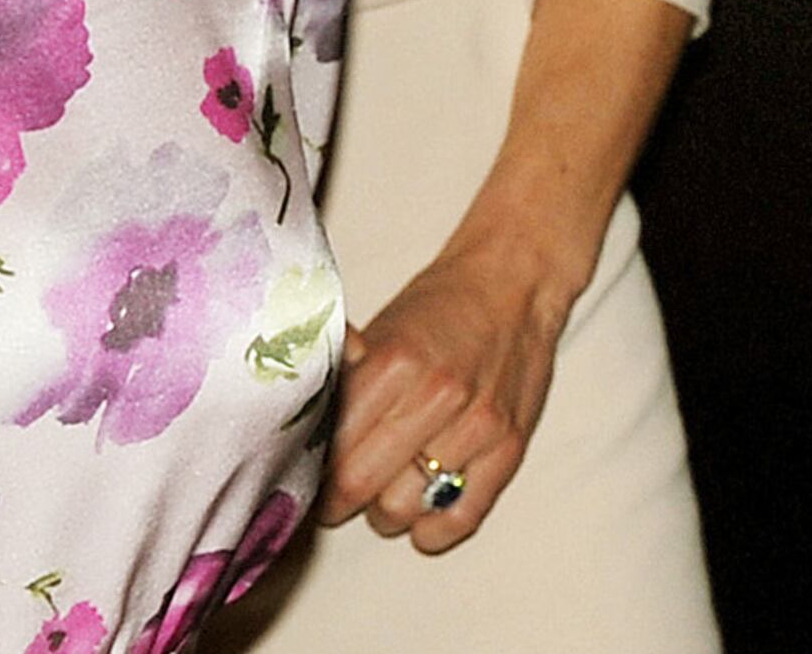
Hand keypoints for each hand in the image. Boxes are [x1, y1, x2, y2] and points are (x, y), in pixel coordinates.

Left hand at [320, 229, 582, 553]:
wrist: (515, 280)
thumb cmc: (442, 305)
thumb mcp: (380, 330)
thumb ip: (343, 380)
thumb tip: (296, 426)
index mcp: (395, 362)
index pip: (331, 447)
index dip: (309, 469)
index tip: (305, 473)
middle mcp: (438, 395)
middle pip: (360, 486)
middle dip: (337, 499)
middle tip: (334, 492)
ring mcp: (477, 425)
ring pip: (403, 509)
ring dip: (384, 511)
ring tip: (384, 488)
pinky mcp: (508, 447)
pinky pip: (460, 518)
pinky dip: (432, 530)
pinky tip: (420, 516)